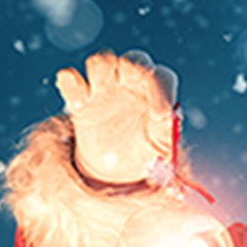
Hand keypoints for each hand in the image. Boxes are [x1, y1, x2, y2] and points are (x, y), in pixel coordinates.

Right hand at [56, 49, 176, 183]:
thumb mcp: (161, 164)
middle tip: (127, 84)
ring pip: (102, 60)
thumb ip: (168, 165)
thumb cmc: (145, 162)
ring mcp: (106, 91)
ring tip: (99, 96)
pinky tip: (78, 103)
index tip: (159, 114)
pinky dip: (70, 82)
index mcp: (157, 101)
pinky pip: (69, 78)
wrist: (115, 171)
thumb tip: (177, 187)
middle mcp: (133, 89)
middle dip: (132, 66)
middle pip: (134, 59)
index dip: (162, 89)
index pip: (163, 78)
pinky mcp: (81, 102)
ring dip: (101, 70)